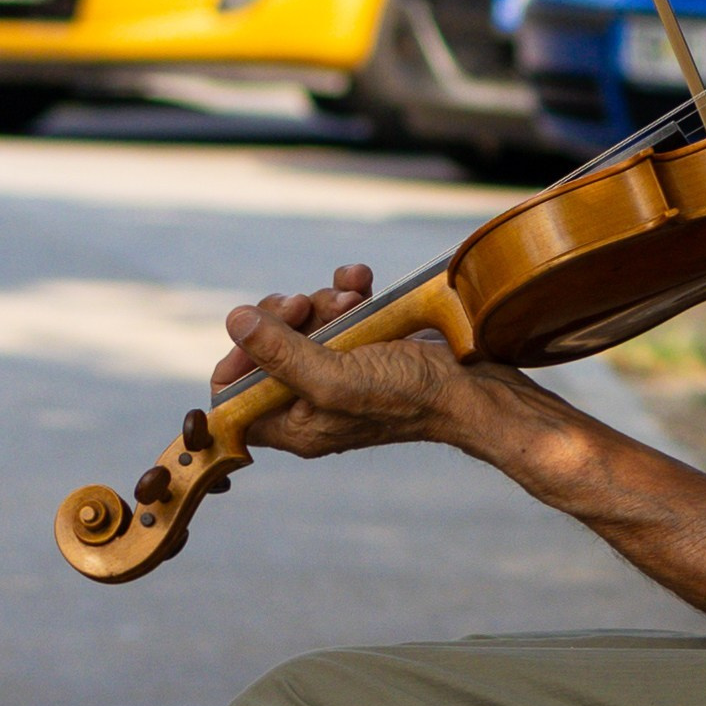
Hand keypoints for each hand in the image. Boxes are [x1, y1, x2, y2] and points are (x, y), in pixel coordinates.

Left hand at [211, 264, 471, 458]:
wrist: (472, 387)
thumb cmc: (408, 396)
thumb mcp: (334, 378)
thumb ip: (280, 353)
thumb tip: (235, 320)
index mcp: (293, 424)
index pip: (232, 395)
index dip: (237, 357)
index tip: (259, 331)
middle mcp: (310, 399)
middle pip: (267, 347)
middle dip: (286, 317)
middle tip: (306, 306)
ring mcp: (339, 369)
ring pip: (304, 321)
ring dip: (324, 300)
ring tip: (354, 300)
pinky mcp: (365, 344)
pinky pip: (340, 309)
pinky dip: (348, 290)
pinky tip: (363, 281)